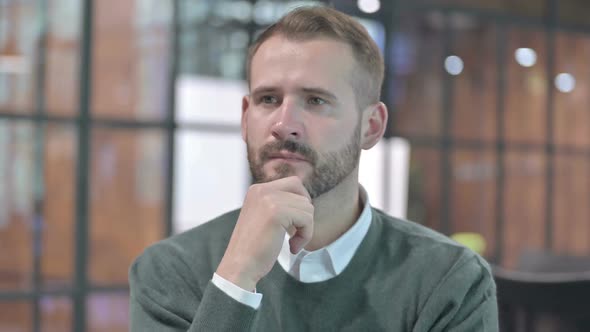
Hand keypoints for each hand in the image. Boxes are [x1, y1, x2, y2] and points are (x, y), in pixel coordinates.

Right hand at [216, 176, 313, 290]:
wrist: (239, 267)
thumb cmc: (253, 248)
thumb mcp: (263, 217)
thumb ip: (278, 204)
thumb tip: (306, 200)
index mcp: (257, 190)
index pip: (294, 184)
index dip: (300, 204)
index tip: (293, 224)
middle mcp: (262, 190)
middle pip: (302, 194)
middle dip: (304, 216)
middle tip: (295, 234)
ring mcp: (268, 199)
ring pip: (307, 208)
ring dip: (305, 229)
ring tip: (292, 243)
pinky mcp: (276, 212)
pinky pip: (306, 220)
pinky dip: (305, 236)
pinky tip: (292, 247)